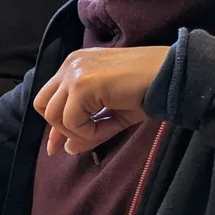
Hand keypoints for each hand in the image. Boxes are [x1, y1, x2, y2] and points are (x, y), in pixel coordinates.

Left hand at [31, 45, 171, 156]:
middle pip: (43, 105)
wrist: (171, 75)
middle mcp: (71, 65)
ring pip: (54, 115)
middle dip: (60, 128)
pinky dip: (87, 132)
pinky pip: (71, 120)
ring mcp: (74, 72)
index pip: (49, 97)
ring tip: (104, 128)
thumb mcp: (112, 113)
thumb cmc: (147, 90)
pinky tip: (108, 125)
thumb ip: (87, 129)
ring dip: (78, 131)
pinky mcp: (82, 84)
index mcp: (76, 65)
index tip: (58, 147)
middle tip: (84, 137)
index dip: (53, 124)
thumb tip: (67, 149)